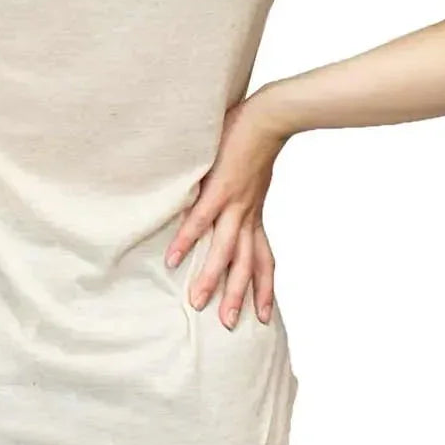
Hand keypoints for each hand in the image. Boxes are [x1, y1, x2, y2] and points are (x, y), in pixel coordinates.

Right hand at [163, 96, 291, 329]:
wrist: (270, 118)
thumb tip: (232, 195)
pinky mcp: (219, 189)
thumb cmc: (258, 140)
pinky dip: (187, 239)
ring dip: (214, 278)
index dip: (264, 287)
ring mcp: (234, 203)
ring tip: (198, 302)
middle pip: (245, 264)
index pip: (263, 259)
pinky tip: (174, 257)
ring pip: (225, 250)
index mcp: (254, 213)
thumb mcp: (254, 176)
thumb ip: (242, 190)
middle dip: (239, 296)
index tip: (265, 314)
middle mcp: (247, 214)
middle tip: (231, 326)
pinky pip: (200, 220)